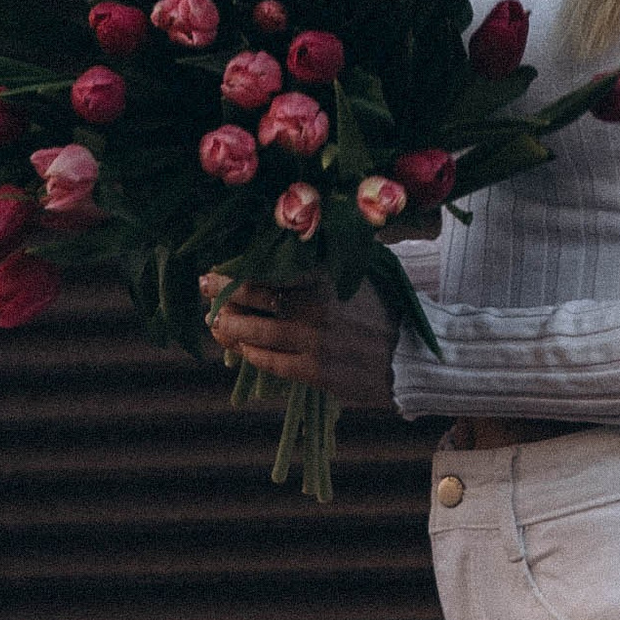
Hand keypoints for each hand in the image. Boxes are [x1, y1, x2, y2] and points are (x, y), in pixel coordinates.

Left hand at [205, 274, 397, 413]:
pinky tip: (243, 347)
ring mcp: (312, 342)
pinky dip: (252, 353)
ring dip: (230, 326)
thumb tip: (293, 247)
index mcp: (323, 278)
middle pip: (253, 297)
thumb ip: (327, 262)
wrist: (414, 356)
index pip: (267, 271)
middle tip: (205, 288)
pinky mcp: (315, 371)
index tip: (219, 268)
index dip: (237, 270)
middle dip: (223, 293)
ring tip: (217, 322)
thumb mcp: (360, 274)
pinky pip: (271, 362)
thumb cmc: (388, 312)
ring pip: (255, 333)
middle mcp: (313, 307)